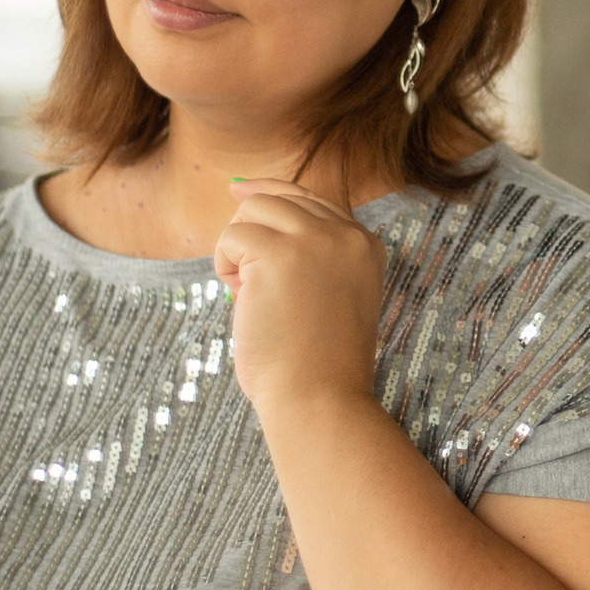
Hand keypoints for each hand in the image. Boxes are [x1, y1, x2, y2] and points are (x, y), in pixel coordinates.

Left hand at [216, 178, 385, 414]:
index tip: (238, 191)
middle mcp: (347, 235)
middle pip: (277, 199)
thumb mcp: (329, 294)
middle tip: (246, 280)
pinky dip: (224, 266)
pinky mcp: (278, 253)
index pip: (310, 198)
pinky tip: (239, 298)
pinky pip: (232, 237)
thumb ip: (307, 254)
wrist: (318, 398)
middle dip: (250, 233)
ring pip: (253, 210)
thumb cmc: (314, 360)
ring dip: (236, 249)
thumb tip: (245, 195)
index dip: (270, 192)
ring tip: (246, 293)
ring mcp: (315, 240)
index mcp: (366, 245)